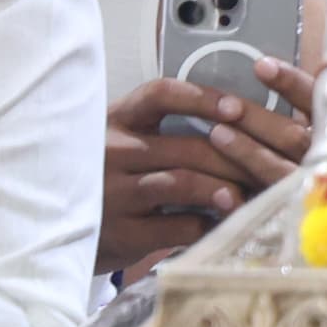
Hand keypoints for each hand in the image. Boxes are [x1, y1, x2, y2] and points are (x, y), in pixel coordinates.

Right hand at [98, 70, 312, 275]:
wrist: (57, 230)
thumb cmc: (108, 180)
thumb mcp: (125, 146)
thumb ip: (167, 133)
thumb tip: (242, 126)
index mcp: (117, 121)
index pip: (161, 94)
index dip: (203, 98)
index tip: (238, 109)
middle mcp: (112, 150)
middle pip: (188, 146)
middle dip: (237, 158)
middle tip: (269, 167)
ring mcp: (113, 192)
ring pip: (184, 182)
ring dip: (225, 189)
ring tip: (247, 196)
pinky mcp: (121, 231)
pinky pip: (177, 224)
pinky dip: (207, 223)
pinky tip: (222, 224)